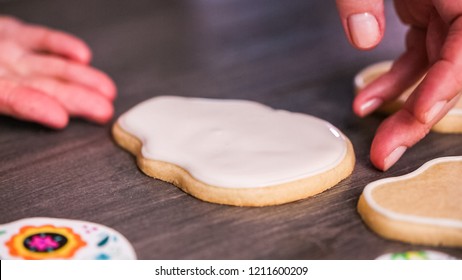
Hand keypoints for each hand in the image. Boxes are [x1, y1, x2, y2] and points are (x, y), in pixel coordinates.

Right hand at [0, 16, 115, 128]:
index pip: (11, 99)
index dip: (34, 107)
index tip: (59, 117)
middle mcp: (0, 73)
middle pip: (43, 89)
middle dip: (75, 100)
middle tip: (102, 111)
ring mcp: (8, 53)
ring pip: (51, 68)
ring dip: (81, 79)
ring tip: (107, 90)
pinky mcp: (13, 34)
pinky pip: (40, 40)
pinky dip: (62, 46)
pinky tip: (83, 56)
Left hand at [336, 0, 461, 169]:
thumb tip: (363, 38)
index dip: (445, 84)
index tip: (419, 114)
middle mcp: (458, 6)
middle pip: (450, 70)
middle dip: (418, 116)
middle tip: (387, 153)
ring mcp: (443, 11)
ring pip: (431, 71)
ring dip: (401, 107)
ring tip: (376, 140)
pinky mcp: (425, 16)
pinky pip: (414, 58)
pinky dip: (390, 83)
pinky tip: (365, 103)